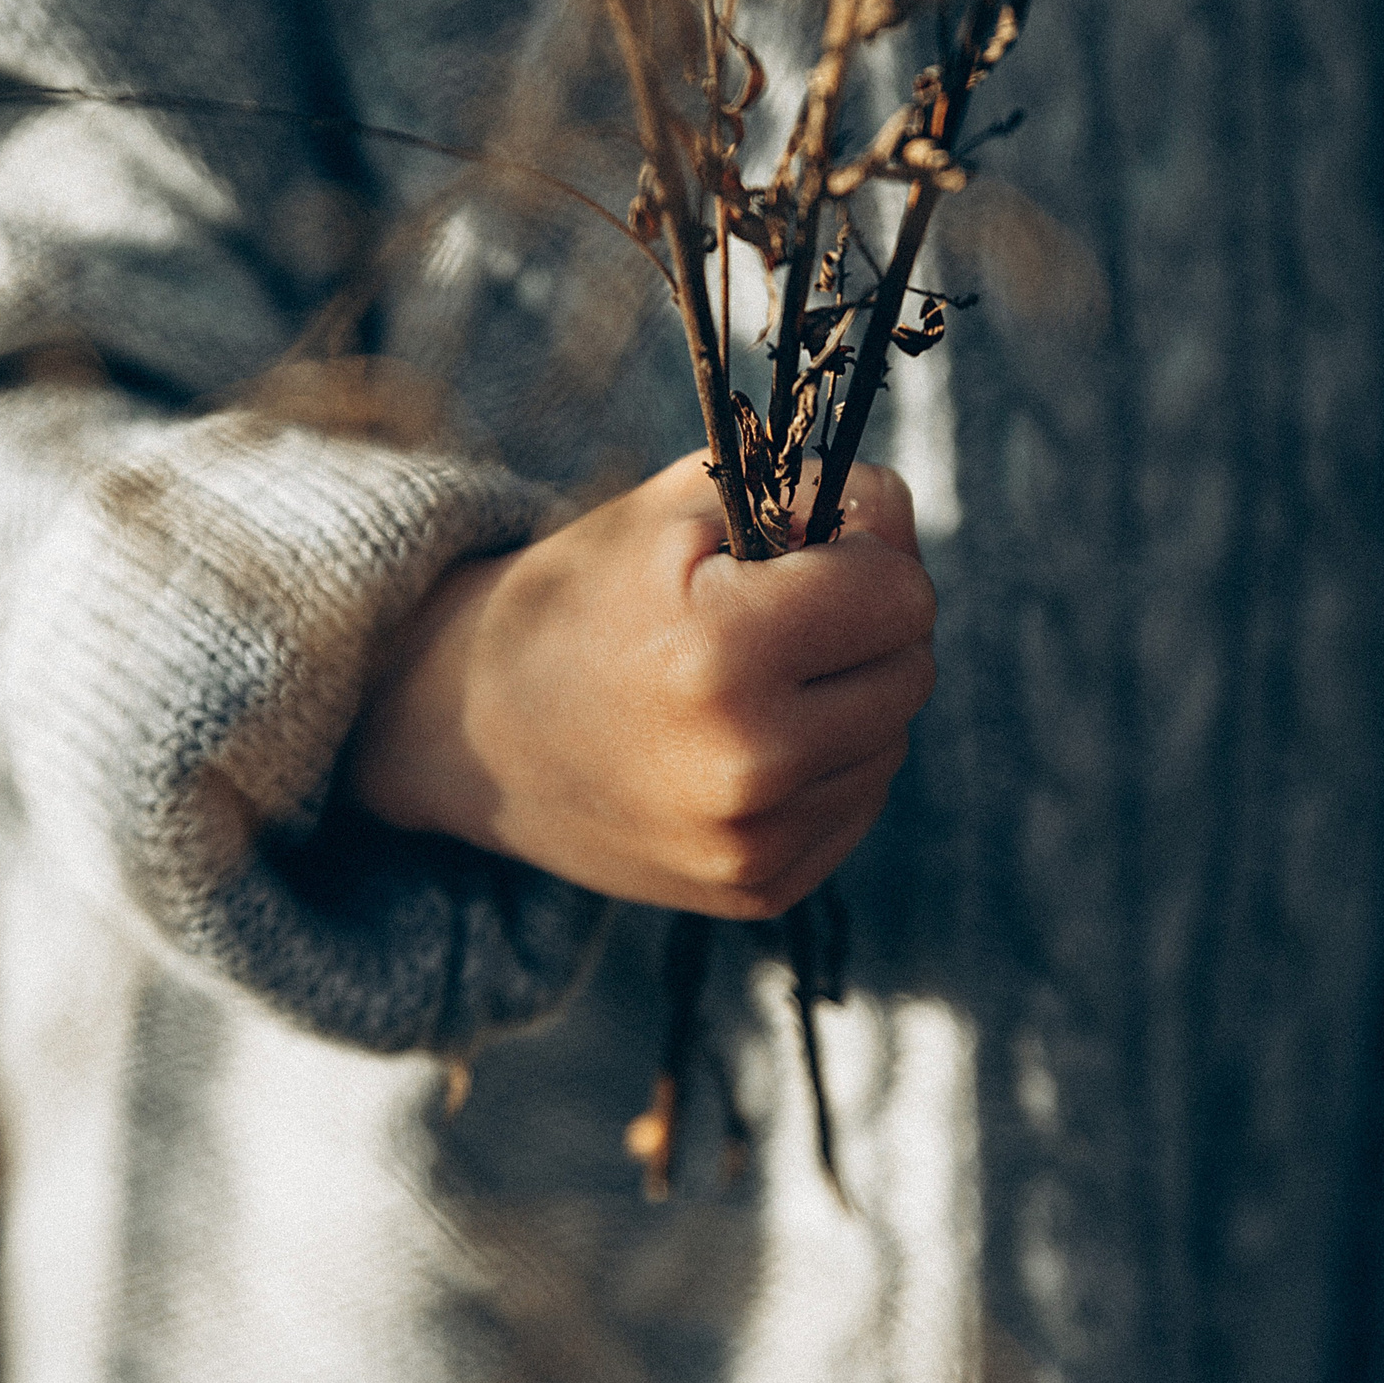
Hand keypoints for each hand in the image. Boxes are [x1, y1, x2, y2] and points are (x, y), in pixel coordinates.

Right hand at [345, 451, 934, 918]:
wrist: (472, 731)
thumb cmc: (584, 597)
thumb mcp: (678, 507)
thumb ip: (809, 491)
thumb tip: (897, 518)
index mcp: (722, 656)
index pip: (900, 593)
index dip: (865, 551)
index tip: (810, 545)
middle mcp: (747, 767)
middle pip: (911, 668)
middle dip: (865, 624)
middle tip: (784, 607)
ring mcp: (753, 845)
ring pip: (893, 739)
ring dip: (851, 695)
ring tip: (756, 677)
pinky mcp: (759, 891)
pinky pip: (858, 802)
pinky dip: (828, 761)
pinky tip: (752, 737)